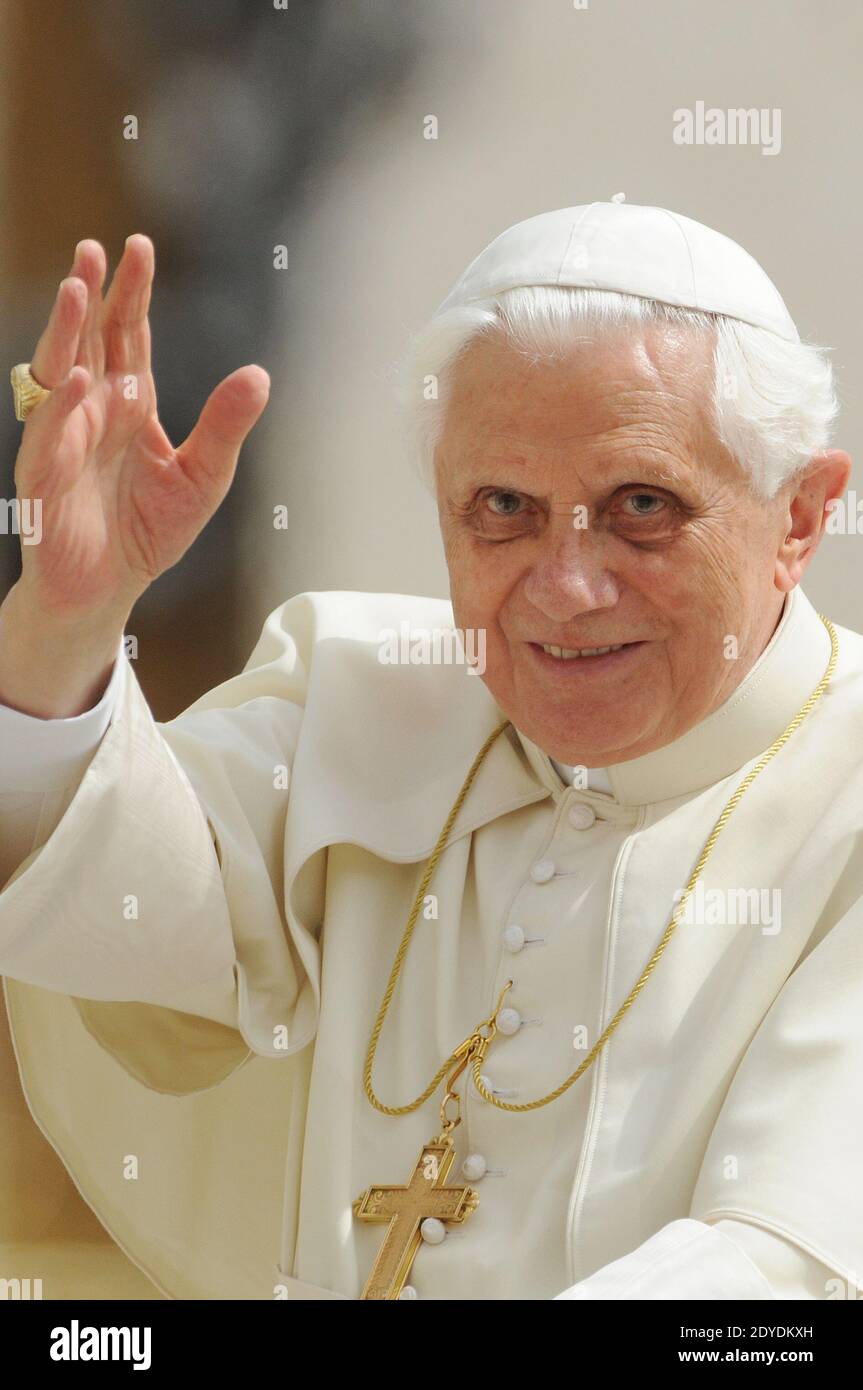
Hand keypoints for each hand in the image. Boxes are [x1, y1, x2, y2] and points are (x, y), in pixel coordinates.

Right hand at [12, 234, 269, 620]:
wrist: (108, 589)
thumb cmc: (147, 531)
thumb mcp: (203, 476)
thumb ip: (225, 425)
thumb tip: (260, 374)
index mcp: (128, 402)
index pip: (127, 335)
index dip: (132, 293)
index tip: (139, 247)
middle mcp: (91, 410)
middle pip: (88, 340)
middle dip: (91, 294)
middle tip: (94, 248)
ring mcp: (64, 439)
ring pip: (59, 374)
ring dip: (66, 332)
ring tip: (77, 290)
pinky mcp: (45, 477)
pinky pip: (50, 436)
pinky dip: (64, 408)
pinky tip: (81, 379)